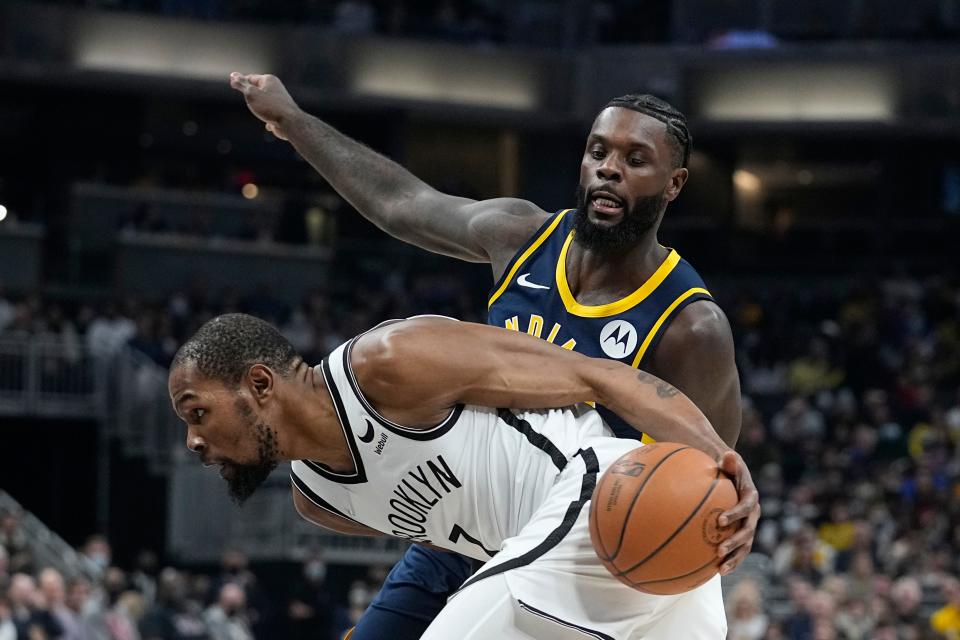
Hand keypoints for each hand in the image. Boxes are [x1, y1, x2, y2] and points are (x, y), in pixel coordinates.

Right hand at [229, 72, 299, 140]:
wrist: (290, 123)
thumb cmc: (270, 107)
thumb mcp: (251, 94)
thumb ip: (241, 85)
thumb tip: (233, 75)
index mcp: (269, 80)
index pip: (250, 78)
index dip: (240, 82)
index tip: (232, 85)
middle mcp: (276, 88)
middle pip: (257, 91)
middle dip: (251, 98)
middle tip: (250, 103)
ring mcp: (279, 101)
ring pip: (263, 104)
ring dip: (259, 110)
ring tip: (262, 113)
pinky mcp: (282, 113)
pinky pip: (270, 115)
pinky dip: (267, 119)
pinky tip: (270, 123)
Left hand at [715, 450, 759, 575]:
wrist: (733, 477)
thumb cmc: (726, 468)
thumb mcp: (728, 462)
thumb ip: (729, 460)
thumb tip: (728, 454)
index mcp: (751, 497)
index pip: (746, 506)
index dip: (735, 513)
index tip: (719, 520)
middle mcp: (754, 514)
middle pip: (747, 531)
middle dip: (735, 542)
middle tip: (718, 549)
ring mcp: (750, 526)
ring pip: (745, 546)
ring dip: (734, 558)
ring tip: (720, 568)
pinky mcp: (743, 535)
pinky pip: (739, 551)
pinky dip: (731, 561)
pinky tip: (717, 571)